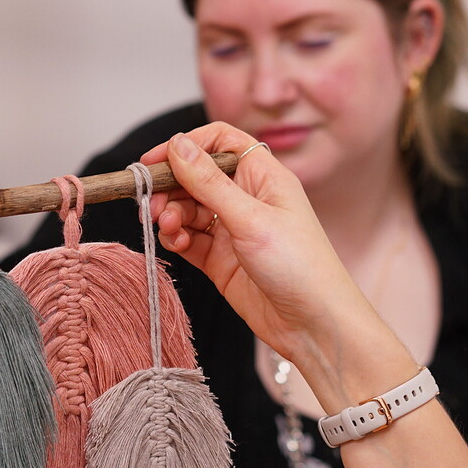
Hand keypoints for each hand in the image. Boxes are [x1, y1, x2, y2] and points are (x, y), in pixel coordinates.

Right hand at [141, 124, 391, 383]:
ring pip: (188, 209)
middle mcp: (248, 199)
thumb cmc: (300, 266)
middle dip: (171, 186)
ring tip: (168, 226)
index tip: (154, 162)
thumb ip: (209, 182)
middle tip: (153, 204)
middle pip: (196, 177)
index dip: (185, 147)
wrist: (315, 325)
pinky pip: (189, 239)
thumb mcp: (250, 218)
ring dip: (171, 214)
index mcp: (264, 177)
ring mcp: (233, 230)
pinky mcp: (222, 260)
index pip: (219, 142)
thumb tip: (178, 144)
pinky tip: (176, 243)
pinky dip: (177, 238)